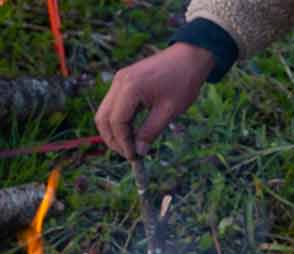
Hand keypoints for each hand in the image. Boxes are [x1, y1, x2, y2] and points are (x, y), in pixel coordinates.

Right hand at [95, 43, 214, 159]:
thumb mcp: (169, 111)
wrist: (190, 56)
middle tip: (129, 154)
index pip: (116, 123)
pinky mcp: (123, 82)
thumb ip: (150, 132)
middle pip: (103, 119)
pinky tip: (132, 132)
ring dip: (114, 132)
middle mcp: (119, 82)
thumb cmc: (183, 81)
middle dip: (113, 140)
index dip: (123, 143)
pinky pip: (113, 106)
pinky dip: (118, 121)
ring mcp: (119, 80)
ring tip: (131, 145)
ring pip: (105, 113)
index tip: (134, 157)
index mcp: (130, 88)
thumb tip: (139, 152)